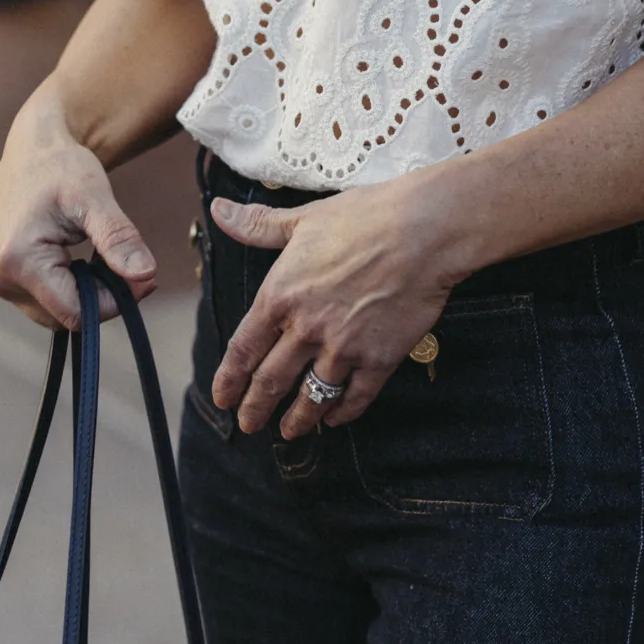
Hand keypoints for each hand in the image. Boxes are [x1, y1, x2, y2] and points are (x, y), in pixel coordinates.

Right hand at [0, 81, 157, 329]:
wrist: (32, 149)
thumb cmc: (60, 166)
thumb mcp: (94, 198)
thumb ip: (118, 238)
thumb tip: (146, 275)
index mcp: (18, 261)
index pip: (75, 312)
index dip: (114, 301)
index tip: (144, 276)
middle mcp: (1, 279)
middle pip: (66, 317)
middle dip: (103, 297)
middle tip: (129, 261)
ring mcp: (1, 282)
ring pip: (59, 312)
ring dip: (90, 293)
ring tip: (104, 253)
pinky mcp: (8, 279)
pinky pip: (49, 301)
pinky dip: (75, 287)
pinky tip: (86, 257)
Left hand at [209, 177, 462, 437]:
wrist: (424, 230)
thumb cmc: (365, 217)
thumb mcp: (304, 218)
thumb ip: (259, 225)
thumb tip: (220, 212)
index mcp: (280, 295)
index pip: (243, 350)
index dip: (229, 379)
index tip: (222, 398)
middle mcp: (306, 329)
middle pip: (271, 382)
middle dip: (255, 409)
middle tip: (248, 425)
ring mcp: (343, 349)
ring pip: (311, 397)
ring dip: (297, 420)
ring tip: (289, 432)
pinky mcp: (379, 359)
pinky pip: (355, 397)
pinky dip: (342, 413)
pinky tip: (335, 419)